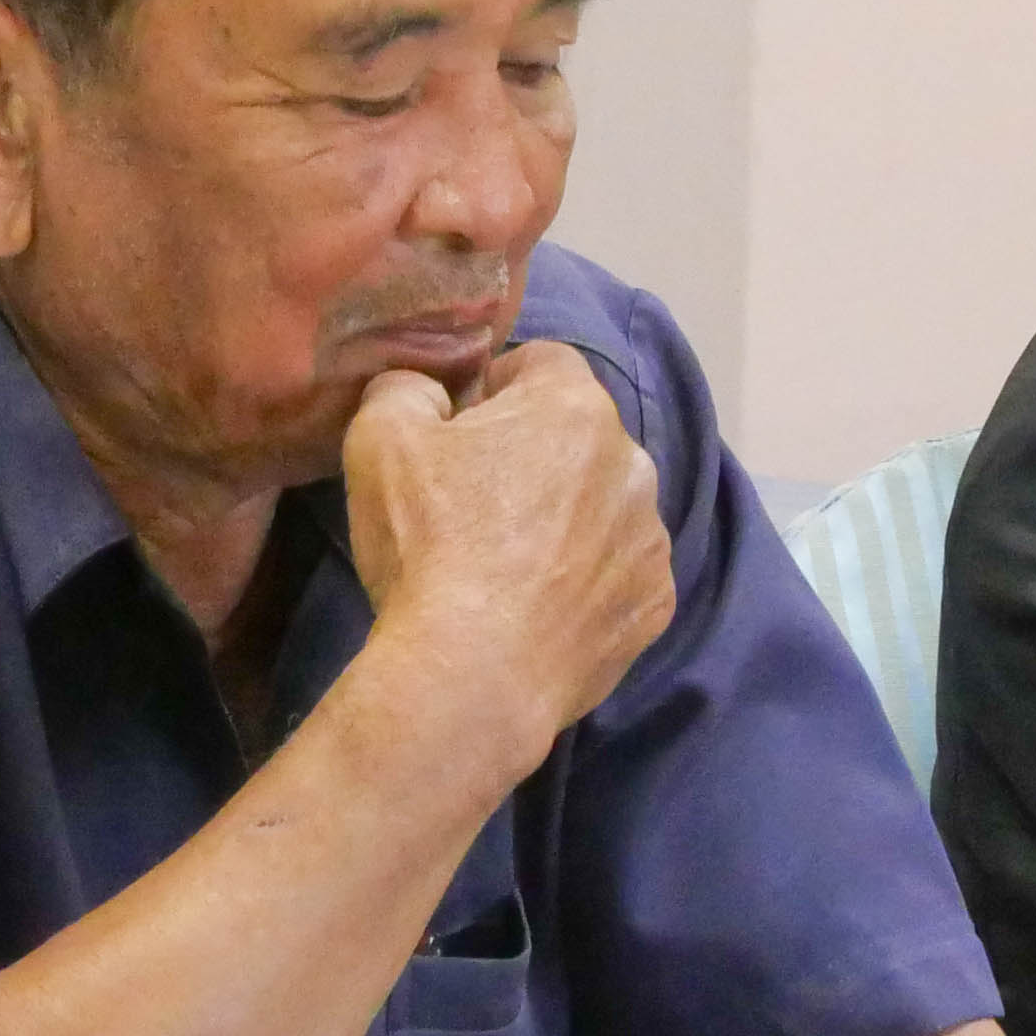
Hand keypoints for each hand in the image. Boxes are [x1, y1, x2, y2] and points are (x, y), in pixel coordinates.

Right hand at [340, 342, 672, 766]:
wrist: (474, 674)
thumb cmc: (428, 544)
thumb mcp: (380, 438)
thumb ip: (406, 386)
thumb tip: (430, 391)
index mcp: (575, 405)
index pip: (542, 362)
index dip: (496, 387)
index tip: (459, 432)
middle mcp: (633, 461)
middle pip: (579, 437)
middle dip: (535, 456)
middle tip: (474, 505)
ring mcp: (651, 538)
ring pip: (606, 506)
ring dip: (568, 519)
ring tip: (508, 568)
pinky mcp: (655, 604)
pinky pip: (620, 575)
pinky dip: (588, 583)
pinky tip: (538, 610)